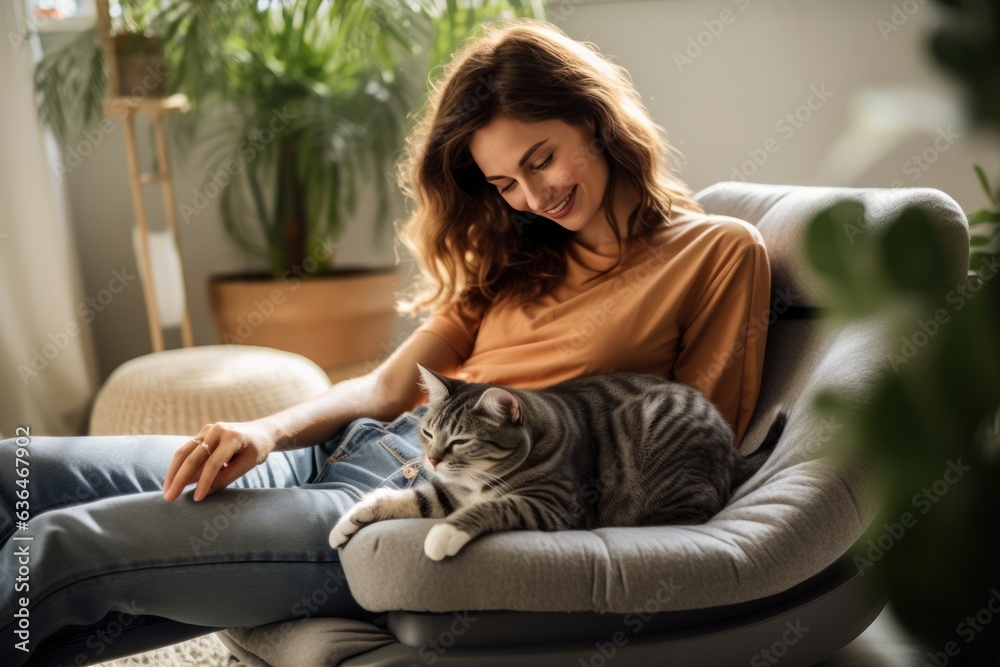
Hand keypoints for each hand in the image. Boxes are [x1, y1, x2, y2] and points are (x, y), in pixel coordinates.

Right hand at [163, 420, 277, 501]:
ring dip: (174, 473)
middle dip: (179, 479)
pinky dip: (180, 466)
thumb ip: (225, 479)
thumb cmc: (257, 450)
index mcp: (232, 437)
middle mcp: (217, 430)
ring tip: (168, 491)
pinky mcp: (203, 433)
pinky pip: (187, 450)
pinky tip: (175, 481)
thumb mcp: (246, 465)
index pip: (213, 464)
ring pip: (184, 452)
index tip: (196, 500)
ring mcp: (208, 430)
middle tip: (169, 498)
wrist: (262, 431)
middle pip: (192, 457)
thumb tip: (202, 494)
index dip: (204, 483)